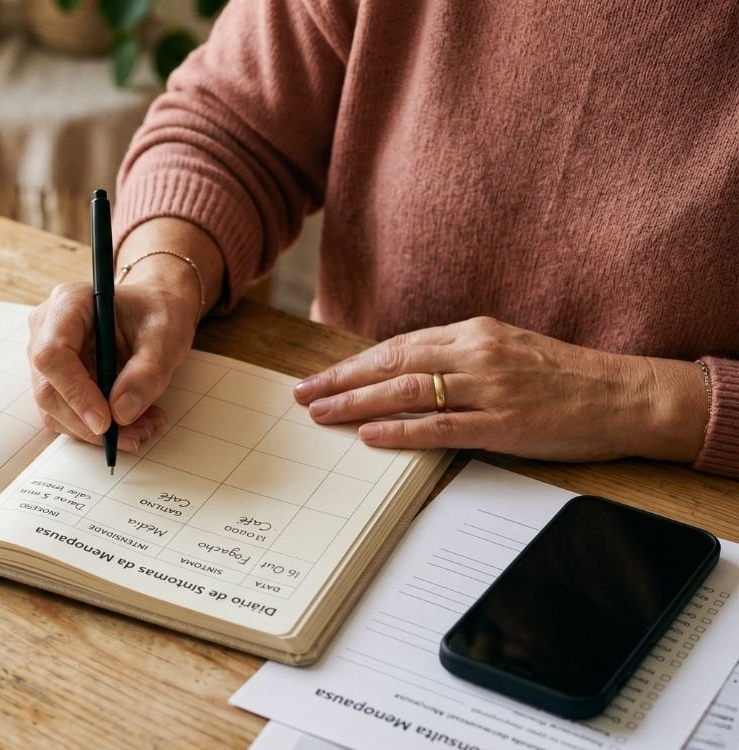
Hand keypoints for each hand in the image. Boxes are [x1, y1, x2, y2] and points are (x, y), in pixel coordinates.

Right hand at [27, 280, 194, 450]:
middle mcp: (47, 329)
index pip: (52, 354)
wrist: (154, 313)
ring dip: (96, 431)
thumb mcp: (166, 336)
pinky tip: (132, 424)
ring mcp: (47, 357)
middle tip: (134, 435)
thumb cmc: (158, 312)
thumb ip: (147, 372)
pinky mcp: (56, 380)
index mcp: (69, 303)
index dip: (75, 392)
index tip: (106, 422)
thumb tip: (121, 413)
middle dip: (88, 422)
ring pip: (55, 409)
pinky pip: (66, 414)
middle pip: (48, 389)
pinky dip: (98, 428)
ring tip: (143, 427)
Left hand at [292, 316, 707, 462]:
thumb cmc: (565, 376)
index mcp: (474, 333)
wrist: (625, 394)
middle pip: (392, 363)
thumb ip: (459, 356)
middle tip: (303, 394)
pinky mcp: (502, 423)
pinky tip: (368, 435)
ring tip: (321, 414)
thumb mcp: (507, 349)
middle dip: (342, 379)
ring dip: (358, 403)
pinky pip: (440, 426)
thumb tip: (408, 371)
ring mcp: (488, 388)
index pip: (399, 345)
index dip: (355, 363)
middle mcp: (476, 354)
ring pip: (407, 392)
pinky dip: (400, 430)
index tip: (323, 376)